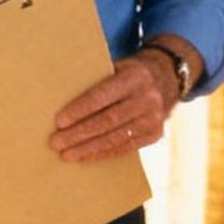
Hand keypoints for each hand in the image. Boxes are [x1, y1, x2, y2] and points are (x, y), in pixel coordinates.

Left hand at [51, 56, 172, 163]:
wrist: (167, 78)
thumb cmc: (129, 73)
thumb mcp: (118, 66)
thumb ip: (98, 80)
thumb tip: (61, 98)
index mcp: (134, 77)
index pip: (102, 96)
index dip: (80, 110)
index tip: (60, 122)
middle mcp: (146, 98)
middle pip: (107, 120)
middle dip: (79, 134)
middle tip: (56, 143)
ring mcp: (153, 118)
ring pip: (115, 137)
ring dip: (88, 148)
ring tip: (66, 154)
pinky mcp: (155, 134)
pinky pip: (125, 147)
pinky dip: (103, 153)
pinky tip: (85, 157)